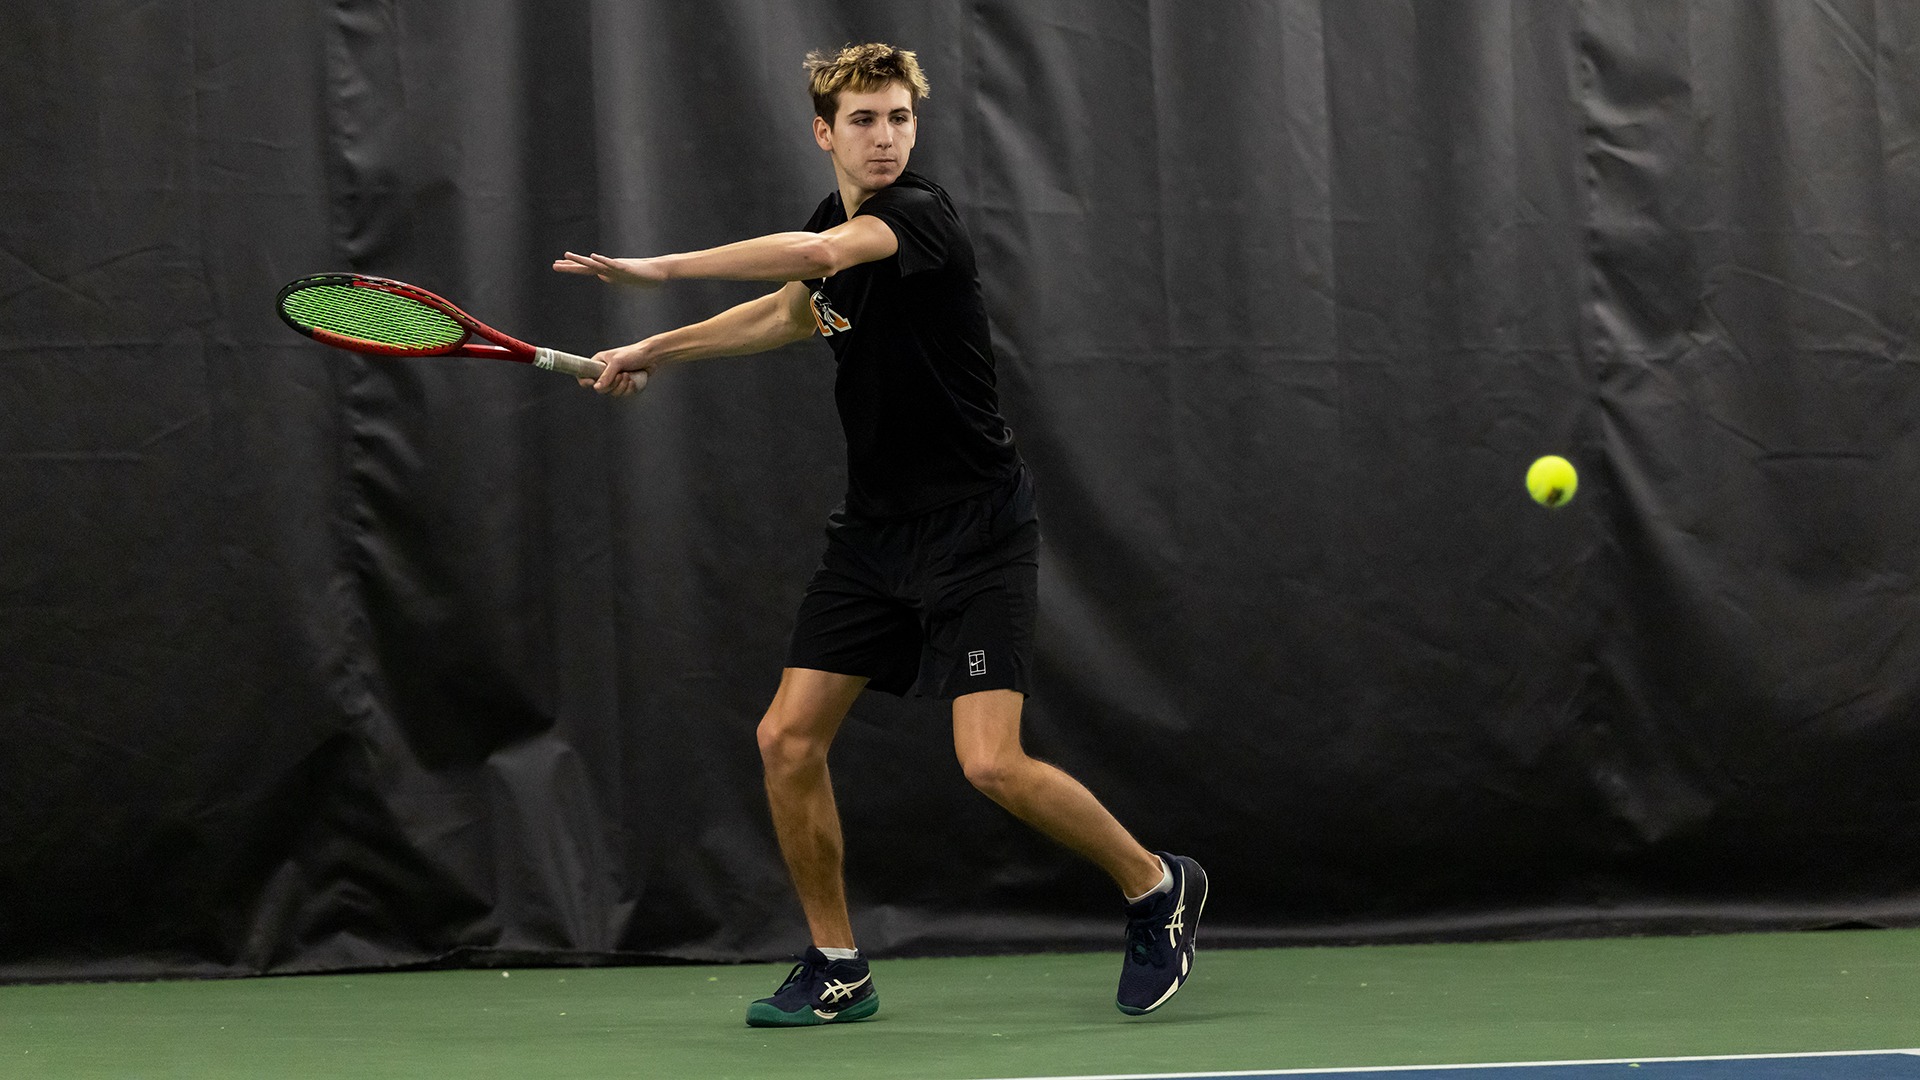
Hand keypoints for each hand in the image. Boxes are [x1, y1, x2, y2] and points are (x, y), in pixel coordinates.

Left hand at [552, 251, 667, 287]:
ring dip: (581, 260)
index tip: (557, 264)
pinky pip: (612, 263)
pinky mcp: (625, 267)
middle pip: (586, 267)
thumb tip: (601, 276)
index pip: (585, 269)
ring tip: (567, 255)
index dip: (571, 267)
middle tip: (553, 265)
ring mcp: (616, 267)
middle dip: (569, 266)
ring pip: (596, 263)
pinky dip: (602, 260)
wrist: (658, 271)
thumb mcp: (623, 279)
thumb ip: (612, 277)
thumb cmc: (642, 276)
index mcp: (607, 271)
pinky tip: (594, 257)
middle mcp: (609, 267)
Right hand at [581, 340, 655, 396]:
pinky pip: (623, 394)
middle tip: (621, 375)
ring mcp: (615, 380)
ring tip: (629, 376)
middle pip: (600, 389)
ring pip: (612, 393)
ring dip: (622, 387)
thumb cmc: (633, 354)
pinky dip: (629, 389)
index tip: (592, 383)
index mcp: (598, 363)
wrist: (651, 357)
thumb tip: (596, 388)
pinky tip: (633, 381)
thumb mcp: (618, 362)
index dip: (585, 381)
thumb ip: (607, 375)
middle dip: (613, 384)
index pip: (584, 374)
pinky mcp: (624, 385)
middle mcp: (604, 372)